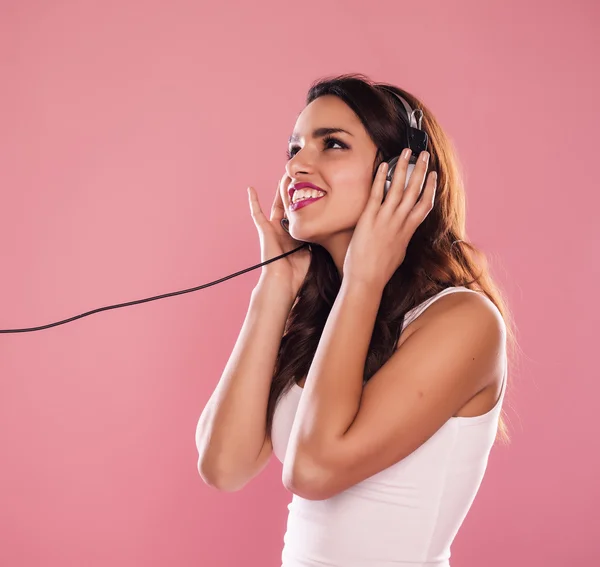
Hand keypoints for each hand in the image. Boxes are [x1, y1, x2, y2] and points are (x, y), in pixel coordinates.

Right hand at [247, 173, 310, 298]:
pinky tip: (250, 189)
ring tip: (284, 175)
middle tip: (300, 176)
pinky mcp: (263, 229)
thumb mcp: (312, 251)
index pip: (300, 214)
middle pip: (289, 205)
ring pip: (276, 204)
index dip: (306, 202)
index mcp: (294, 235)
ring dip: (279, 190)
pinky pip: (256, 213)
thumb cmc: (298, 271)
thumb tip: (327, 229)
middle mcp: (283, 229)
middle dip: (294, 191)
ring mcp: (272, 228)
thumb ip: (315, 239)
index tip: (315, 189)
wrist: (283, 280)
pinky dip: (252, 201)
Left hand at [343, 149, 436, 289]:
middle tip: (424, 154)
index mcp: (408, 231)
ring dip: (403, 168)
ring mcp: (385, 219)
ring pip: (398, 188)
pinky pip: (376, 194)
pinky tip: (383, 165)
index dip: (431, 188)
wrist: (367, 279)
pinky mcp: (369, 219)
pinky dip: (380, 179)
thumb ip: (403, 237)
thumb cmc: (381, 270)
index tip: (434, 176)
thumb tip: (404, 230)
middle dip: (421, 170)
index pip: (425, 205)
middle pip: (414, 191)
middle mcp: (399, 222)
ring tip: (406, 152)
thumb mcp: (399, 253)